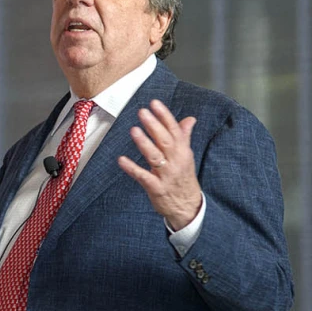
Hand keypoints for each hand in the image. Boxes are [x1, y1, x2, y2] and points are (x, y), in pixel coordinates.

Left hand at [117, 99, 201, 230]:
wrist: (188, 207)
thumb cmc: (183, 178)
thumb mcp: (186, 157)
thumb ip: (184, 137)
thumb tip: (189, 119)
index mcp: (183, 152)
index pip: (175, 130)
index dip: (164, 116)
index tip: (154, 103)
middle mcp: (176, 162)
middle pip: (165, 141)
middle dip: (154, 125)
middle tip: (142, 112)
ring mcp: (166, 175)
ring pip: (155, 157)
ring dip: (144, 143)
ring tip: (134, 130)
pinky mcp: (156, 188)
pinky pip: (143, 177)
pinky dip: (132, 168)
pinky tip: (121, 160)